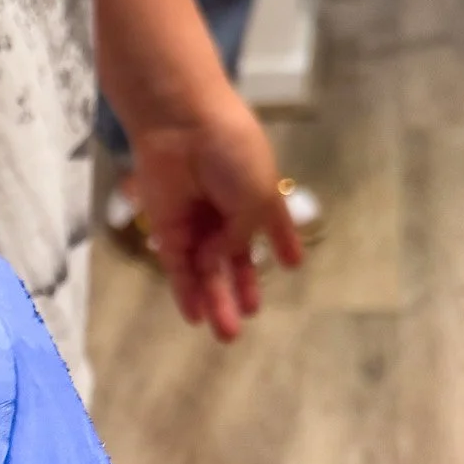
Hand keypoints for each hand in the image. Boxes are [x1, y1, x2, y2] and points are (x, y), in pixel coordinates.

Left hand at [130, 94, 302, 340]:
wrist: (184, 129)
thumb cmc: (232, 155)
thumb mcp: (258, 198)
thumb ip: (242, 238)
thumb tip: (218, 263)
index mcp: (258, 195)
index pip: (274, 223)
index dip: (284, 241)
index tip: (295, 263)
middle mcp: (227, 211)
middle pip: (235, 259)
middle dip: (241, 289)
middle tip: (249, 317)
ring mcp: (196, 222)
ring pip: (206, 272)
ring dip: (217, 302)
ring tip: (228, 334)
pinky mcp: (168, 230)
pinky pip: (177, 269)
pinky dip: (186, 294)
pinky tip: (196, 317)